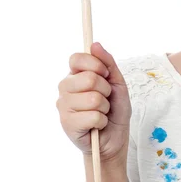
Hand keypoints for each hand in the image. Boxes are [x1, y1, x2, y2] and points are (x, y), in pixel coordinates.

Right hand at [56, 42, 130, 161]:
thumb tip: (95, 44)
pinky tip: (97, 125)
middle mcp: (65, 88)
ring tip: (101, 112)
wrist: (114, 137)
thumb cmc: (115, 109)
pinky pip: (94, 116)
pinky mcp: (67, 124)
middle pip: (89, 78)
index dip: (96, 65)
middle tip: (105, 99)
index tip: (105, 75)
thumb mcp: (117, 83)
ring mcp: (63, 106)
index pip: (77, 58)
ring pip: (93, 98)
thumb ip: (108, 63)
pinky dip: (102, 121)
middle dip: (106, 90)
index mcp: (75, 75)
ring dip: (105, 107)